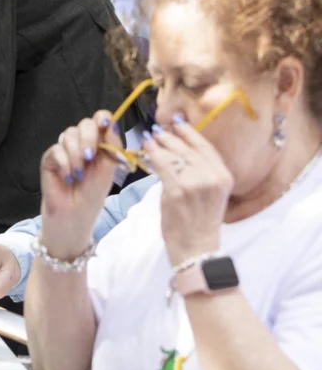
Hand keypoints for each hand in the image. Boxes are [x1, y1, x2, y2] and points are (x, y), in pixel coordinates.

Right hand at [37, 111, 118, 259]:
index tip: (105, 124)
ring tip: (78, 175)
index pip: (100, 120)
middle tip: (89, 157)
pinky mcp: (49, 158)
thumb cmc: (93, 194)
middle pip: (84, 124)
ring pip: (69, 135)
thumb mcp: (108, 169)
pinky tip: (67, 178)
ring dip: (76, 155)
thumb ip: (111, 146)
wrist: (74, 214)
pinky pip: (56, 149)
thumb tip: (111, 124)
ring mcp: (64, 149)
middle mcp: (82, 143)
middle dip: (88, 138)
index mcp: (99, 144)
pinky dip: (64, 163)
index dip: (102, 118)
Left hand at [143, 119, 231, 265]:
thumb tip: (177, 149)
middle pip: (189, 148)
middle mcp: (213, 177)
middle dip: (171, 136)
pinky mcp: (178, 190)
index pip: (206, 147)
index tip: (178, 122)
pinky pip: (162, 164)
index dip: (190, 132)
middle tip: (158, 129)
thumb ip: (198, 171)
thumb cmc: (198, 221)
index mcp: (224, 176)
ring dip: (160, 142)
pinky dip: (152, 153)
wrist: (195, 247)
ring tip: (151, 136)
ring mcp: (196, 183)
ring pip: (174, 153)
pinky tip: (146, 147)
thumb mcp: (208, 192)